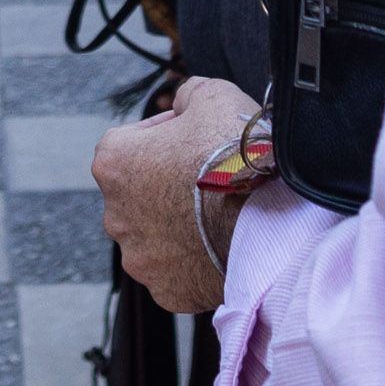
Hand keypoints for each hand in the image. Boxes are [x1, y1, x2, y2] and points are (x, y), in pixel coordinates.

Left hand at [95, 74, 259, 313]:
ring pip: (156, 236)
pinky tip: (223, 244)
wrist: (271, 219)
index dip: (167, 135)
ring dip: (179, 225)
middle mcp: (114, 214)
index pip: (132, 141)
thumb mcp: (213, 94)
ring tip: (221, 214)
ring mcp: (140, 258)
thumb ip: (188, 94)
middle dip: (168, 185)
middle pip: (141, 193)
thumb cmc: (236, 155)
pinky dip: (195, 261)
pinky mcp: (167, 291)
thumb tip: (183, 103)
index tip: (195, 138)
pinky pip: (178, 271)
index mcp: (114, 161)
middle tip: (212, 178)